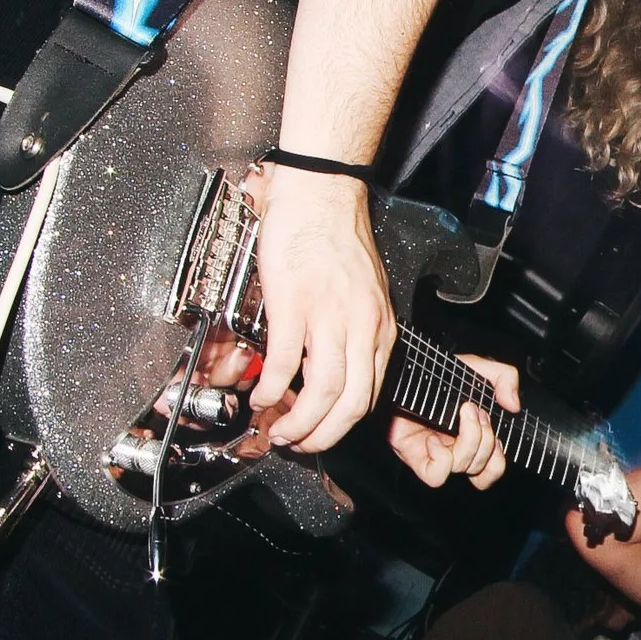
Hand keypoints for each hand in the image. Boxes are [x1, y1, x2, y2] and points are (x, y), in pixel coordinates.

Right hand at [250, 166, 396, 454]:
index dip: (344, 424)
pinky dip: (274, 387)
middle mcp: (361, 327)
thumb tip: (336, 368)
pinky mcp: (295, 305)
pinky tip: (261, 395)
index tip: (322, 433)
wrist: (321, 195)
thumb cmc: (337, 239)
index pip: (371, 393)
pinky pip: (288, 361)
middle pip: (351, 403)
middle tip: (300, 444)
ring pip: (323, 391)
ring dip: (299, 421)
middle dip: (324, 435)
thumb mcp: (365, 294)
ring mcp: (329, 317)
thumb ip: (356, 332)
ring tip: (280, 430)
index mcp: (379, 327)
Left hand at [387, 355, 522, 489]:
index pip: (494, 466)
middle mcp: (457, 449)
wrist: (403, 372)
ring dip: (469, 440)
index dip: (499, 454)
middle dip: (486, 439)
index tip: (492, 423)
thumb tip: (514, 405)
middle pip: (486, 468)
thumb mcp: (476, 368)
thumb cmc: (434, 373)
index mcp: (473, 436)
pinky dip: (441, 457)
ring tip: (460, 414)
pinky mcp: (417, 459)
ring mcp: (439, 455)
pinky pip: (437, 475)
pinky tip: (434, 438)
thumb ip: (504, 377)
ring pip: (465, 468)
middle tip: (474, 411)